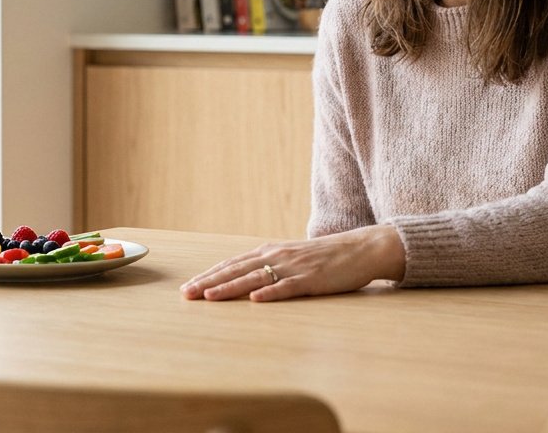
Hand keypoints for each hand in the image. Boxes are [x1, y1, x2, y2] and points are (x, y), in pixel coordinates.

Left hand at [179, 225, 405, 301]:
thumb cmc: (325, 257)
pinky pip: (287, 287)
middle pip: (236, 270)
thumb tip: (245, 278)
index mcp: (270, 252)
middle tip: (187, 294)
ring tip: (209, 297)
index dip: (209, 275)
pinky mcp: (312, 280)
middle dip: (209, 282)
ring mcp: (293, 267)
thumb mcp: (291, 258)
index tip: (188, 286)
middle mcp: (276, 256)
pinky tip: (254, 299)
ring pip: (254, 278)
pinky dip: (270, 293)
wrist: (360, 248)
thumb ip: (269, 265)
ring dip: (229, 287)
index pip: (232, 264)